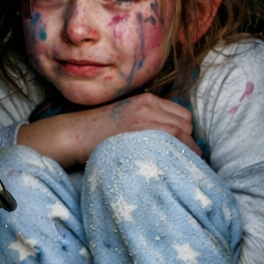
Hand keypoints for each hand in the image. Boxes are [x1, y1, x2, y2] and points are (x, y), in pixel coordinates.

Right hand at [20, 92, 198, 167]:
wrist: (74, 134)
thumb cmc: (97, 130)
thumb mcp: (125, 115)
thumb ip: (147, 118)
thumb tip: (172, 135)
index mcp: (146, 99)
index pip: (182, 114)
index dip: (187, 131)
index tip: (184, 146)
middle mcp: (149, 105)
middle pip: (186, 123)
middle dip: (189, 140)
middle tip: (183, 156)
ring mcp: (144, 118)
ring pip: (182, 133)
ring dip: (186, 148)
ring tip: (181, 162)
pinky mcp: (139, 133)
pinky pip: (171, 141)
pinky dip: (178, 152)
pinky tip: (173, 163)